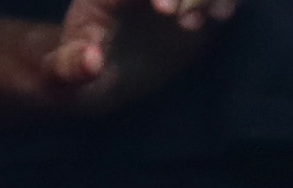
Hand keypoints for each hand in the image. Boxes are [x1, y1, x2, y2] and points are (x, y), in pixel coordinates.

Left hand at [16, 0, 223, 113]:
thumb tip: (92, 62)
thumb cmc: (77, 71)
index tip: (165, 11)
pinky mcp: (189, 7)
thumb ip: (71, 65)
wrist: (99, 75)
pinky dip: (226, 1)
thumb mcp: (66, 72)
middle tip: (186, 23)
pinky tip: (218, 19)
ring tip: (204, 22)